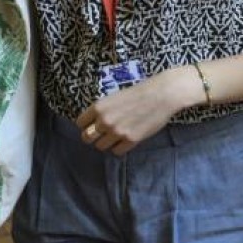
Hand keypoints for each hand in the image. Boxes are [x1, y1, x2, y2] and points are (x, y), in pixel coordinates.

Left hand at [76, 68, 195, 154]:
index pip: (80, 123)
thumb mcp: (115, 97)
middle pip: (87, 138)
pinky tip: (127, 138)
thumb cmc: (140, 92)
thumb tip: (95, 123)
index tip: (92, 124)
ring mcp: (117, 132)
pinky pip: (117, 151)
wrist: (162, 94)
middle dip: (93, 136)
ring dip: (107, 142)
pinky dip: (120, 147)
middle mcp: (104, 121)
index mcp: (99, 107)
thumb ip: (103, 110)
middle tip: (103, 133)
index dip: (86, 124)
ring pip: (101, 146)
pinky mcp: (131, 140)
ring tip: (118, 135)